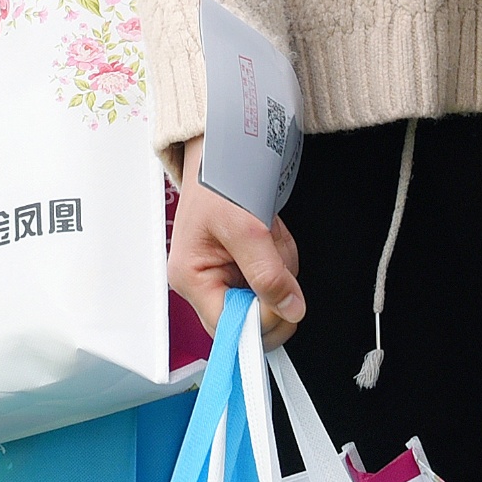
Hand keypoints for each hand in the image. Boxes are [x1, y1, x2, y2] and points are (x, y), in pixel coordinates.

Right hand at [170, 142, 305, 343]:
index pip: (228, 327)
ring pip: (268, 297)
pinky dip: (279, 256)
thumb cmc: (216, 182)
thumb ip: (268, 273)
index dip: (261, 320)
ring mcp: (223, 276)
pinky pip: (272, 278)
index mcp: (192, 279)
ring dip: (280, 265)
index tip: (285, 300)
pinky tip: (270, 233)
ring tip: (269, 232)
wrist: (221, 153)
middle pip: (251, 317)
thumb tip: (289, 309)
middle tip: (273, 251)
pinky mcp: (240, 267)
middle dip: (273, 286)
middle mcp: (203, 284)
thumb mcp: (246, 226)